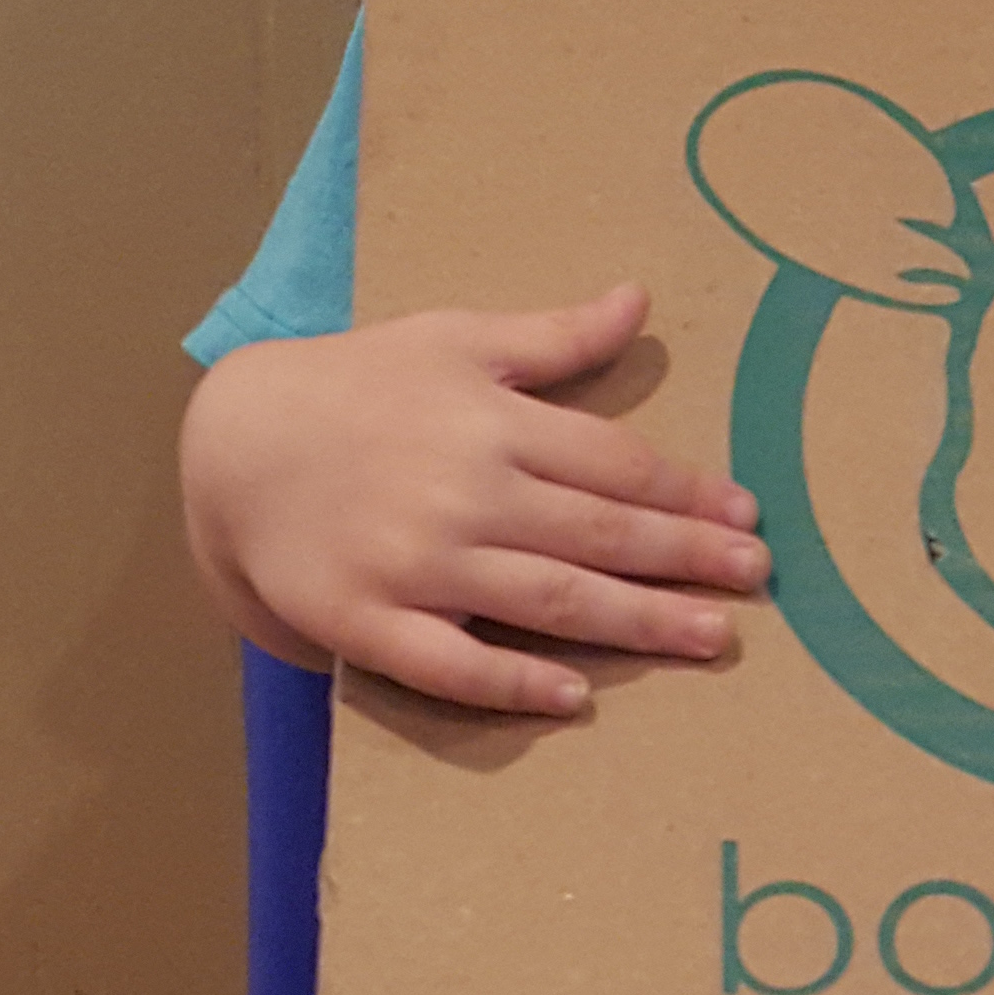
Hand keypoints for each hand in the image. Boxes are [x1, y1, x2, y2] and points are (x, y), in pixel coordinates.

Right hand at [179, 281, 767, 715]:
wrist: (236, 443)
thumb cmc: (357, 386)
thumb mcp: (453, 341)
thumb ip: (552, 338)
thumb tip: (640, 300)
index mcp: (492, 422)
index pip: (614, 463)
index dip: (688, 491)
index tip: (746, 514)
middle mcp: (464, 492)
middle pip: (599, 533)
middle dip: (687, 558)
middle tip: (757, 580)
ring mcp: (415, 563)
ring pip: (547, 599)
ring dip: (636, 621)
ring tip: (709, 637)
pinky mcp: (366, 620)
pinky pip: (450, 663)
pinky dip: (513, 680)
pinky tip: (575, 694)